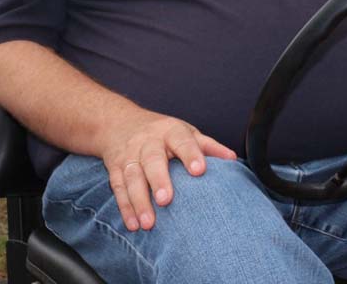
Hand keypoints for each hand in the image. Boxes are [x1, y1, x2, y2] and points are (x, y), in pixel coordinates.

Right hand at [103, 114, 236, 231]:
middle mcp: (147, 142)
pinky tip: (133, 224)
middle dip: (157, 179)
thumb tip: (232, 158)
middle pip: (152, 159)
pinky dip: (124, 207)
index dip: (190, 154)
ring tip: (148, 223)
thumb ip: (207, 146)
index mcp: (169, 131)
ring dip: (138, 200)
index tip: (199, 170)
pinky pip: (118, 188)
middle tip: (165, 200)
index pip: (181, 141)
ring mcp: (129, 155)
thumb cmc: (160, 132)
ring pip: (132, 177)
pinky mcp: (115, 168)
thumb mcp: (184, 131)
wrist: (117, 121)